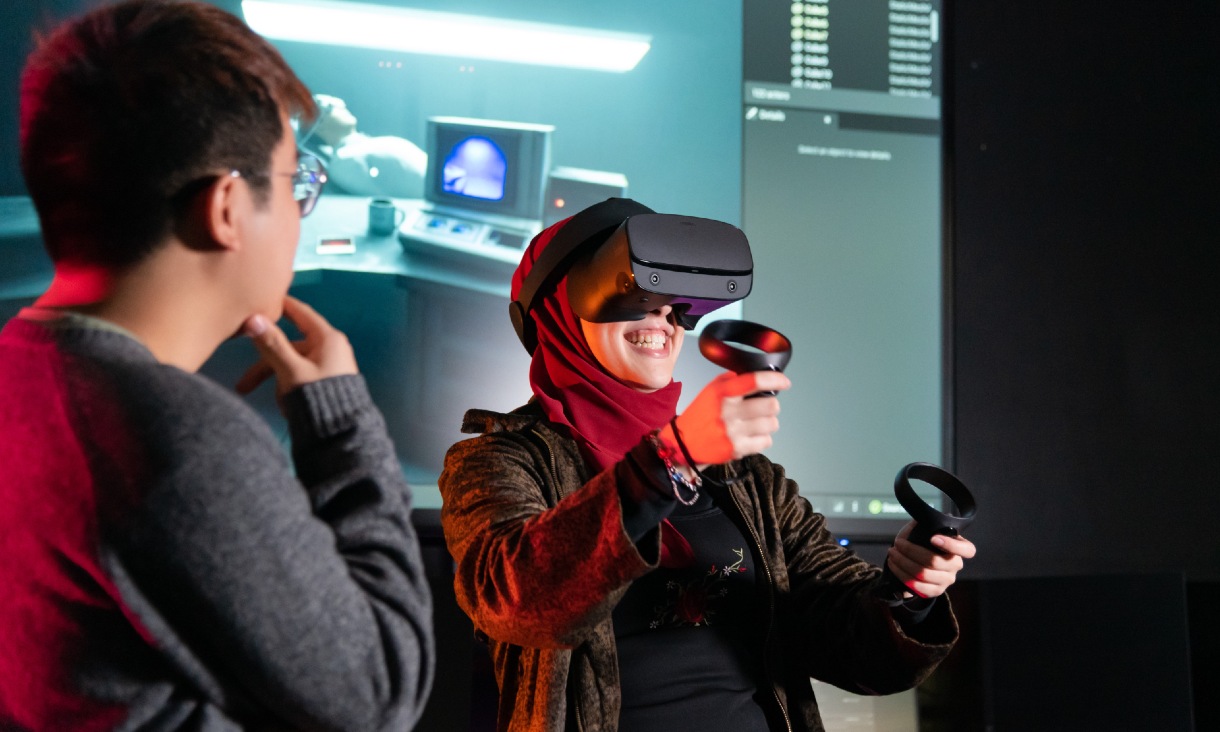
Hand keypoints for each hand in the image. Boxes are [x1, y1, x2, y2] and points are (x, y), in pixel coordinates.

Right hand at [235, 296, 357, 398]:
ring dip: (274, 378)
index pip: (301, 313)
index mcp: (327, 339)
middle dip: (265, 362)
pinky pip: (299, 375)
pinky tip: (283, 403)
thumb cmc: (319, 397)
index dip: (282, 305)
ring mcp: (328, 365)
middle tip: (242, 384)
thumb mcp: (291, 370)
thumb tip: (253, 318)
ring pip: (291, 363)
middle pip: (289, 345)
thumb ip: (272, 345)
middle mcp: (329, 348)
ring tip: (265, 399)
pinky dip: (286, 385)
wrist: (341, 433)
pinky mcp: (325, 381)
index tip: (264, 296)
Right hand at [661, 370, 791, 466]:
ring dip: (768, 423)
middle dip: (771, 406)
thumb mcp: (711, 390)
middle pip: (771, 405)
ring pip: (772, 424)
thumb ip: (733, 380)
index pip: (754, 381)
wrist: (682, 443)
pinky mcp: (736, 449)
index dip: (775, 380)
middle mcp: (728, 411)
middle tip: (764, 408)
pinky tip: (751, 436)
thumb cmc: (701, 414)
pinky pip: (766, 441)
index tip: (784, 382)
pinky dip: (762, 438)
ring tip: (756, 423)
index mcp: (722, 392)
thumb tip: (759, 376)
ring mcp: (733, 432)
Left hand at [886, 521, 977, 598]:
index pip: (967, 550)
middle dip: (910, 551)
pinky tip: (894, 565)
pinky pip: (918, 586)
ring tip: (892, 553)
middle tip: (897, 543)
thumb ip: (925, 524)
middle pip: (935, 561)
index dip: (951, 545)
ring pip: (923, 574)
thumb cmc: (921, 542)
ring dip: (903, 562)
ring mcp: (947, 580)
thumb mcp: (924, 530)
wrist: (915, 563)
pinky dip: (902, 574)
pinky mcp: (935, 591)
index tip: (933, 538)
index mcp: (960, 548)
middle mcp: (956, 565)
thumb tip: (920, 518)